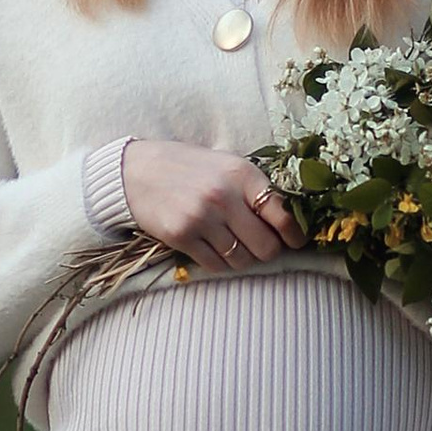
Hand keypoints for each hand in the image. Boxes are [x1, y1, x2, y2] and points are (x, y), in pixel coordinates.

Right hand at [119, 137, 304, 272]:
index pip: (284, 215)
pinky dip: (220, 263)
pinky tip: (214, 249)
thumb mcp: (228, 165)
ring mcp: (202, 218)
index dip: (295, 235)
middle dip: (268, 252)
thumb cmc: (190, 168)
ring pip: (242, 260)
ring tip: (234, 245)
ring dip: (243, 259)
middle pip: (266, 246)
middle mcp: (224, 196)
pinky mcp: (181, 236)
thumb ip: (256, 189)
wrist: (136, 171)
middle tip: (261, 247)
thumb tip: (290, 222)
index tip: (295, 242)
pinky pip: (215, 266)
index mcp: (242, 173)